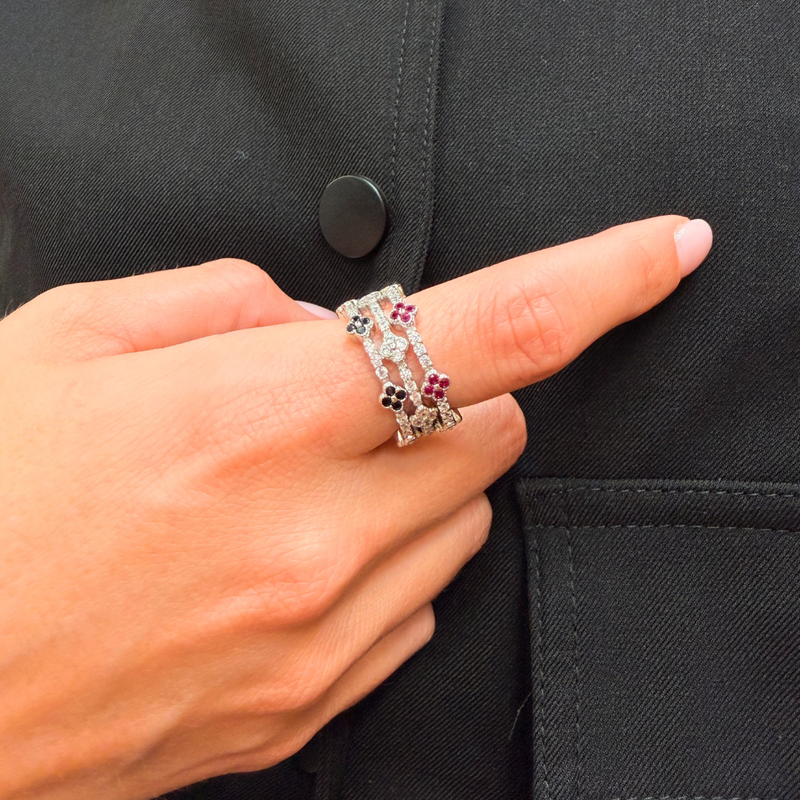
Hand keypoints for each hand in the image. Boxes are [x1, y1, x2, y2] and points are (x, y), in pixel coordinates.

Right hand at [0, 215, 710, 799]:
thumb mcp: (71, 341)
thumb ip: (221, 302)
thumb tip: (315, 318)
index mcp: (253, 417)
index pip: (496, 328)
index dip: (603, 278)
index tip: (665, 252)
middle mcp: (305, 537)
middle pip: (490, 434)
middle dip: (447, 400)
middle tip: (353, 400)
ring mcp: (314, 634)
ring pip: (462, 526)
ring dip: (413, 484)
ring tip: (300, 484)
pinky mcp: (304, 703)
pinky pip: (414, 612)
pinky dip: (383, 563)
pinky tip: (294, 558)